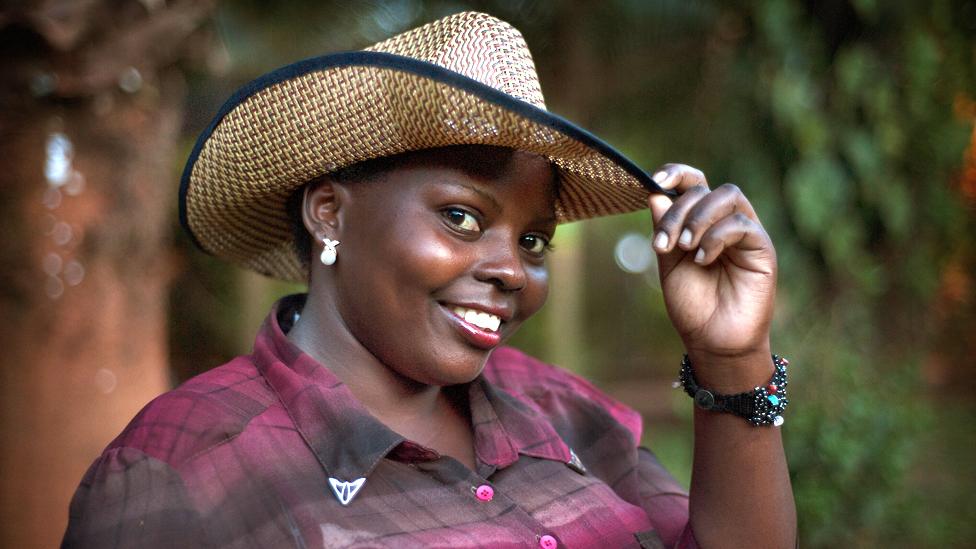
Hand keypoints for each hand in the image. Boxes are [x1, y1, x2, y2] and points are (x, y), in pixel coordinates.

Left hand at [648, 164, 776, 382]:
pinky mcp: (762, 248)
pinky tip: (702, 259)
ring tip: (684, 246)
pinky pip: (741, 224)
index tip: (655, 181)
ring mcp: (745, 233)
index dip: (677, 174)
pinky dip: (716, 237)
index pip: (694, 183)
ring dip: (699, 217)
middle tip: (664, 242)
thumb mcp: (669, 263)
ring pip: (727, 196)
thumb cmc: (693, 304)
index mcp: (701, 222)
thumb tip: (655, 194)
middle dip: (679, 210)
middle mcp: (724, 222)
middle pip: (705, 188)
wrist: (713, 340)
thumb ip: (664, 230)